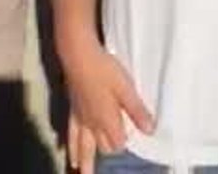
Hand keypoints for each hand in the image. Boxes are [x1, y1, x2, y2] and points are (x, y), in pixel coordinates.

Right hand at [61, 34, 153, 173]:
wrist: (78, 55)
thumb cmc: (104, 70)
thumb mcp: (126, 87)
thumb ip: (137, 110)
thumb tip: (150, 130)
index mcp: (107, 121)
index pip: (118, 144)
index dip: (125, 141)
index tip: (132, 133)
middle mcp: (93, 125)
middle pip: (103, 147)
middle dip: (109, 149)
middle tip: (115, 149)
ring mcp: (81, 119)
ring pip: (82, 147)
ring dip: (84, 162)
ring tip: (83, 173)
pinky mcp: (72, 110)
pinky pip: (70, 134)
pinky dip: (70, 146)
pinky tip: (67, 152)